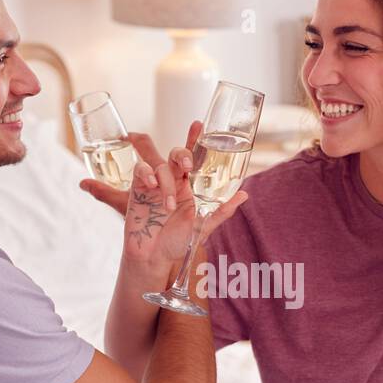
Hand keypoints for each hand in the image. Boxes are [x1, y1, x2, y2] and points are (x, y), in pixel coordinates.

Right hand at [79, 119, 248, 271]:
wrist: (153, 258)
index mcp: (190, 187)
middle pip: (175, 154)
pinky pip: (140, 170)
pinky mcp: (138, 189)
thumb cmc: (178, 243)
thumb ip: (222, 210)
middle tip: (187, 164)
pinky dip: (146, 174)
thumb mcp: (203, 226)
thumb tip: (244, 195)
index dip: (195, 139)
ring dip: (166, 183)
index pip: (193, 158)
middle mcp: (173, 181)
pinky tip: (151, 187)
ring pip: (160, 165)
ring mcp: (154, 184)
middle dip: (182, 153)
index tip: (198, 124)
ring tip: (168, 206)